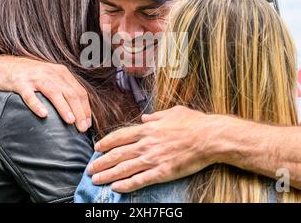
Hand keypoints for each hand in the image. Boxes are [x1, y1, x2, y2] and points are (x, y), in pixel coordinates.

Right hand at [0, 55, 91, 131]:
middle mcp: (51, 73)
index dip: (86, 108)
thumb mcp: (52, 78)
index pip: (79, 91)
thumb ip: (65, 90)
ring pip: (53, 93)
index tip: (88, 124)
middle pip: (70, 93)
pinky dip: (37, 104)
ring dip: (63, 107)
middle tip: (82, 128)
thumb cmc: (32, 76)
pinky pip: (29, 95)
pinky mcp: (20, 83)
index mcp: (62, 73)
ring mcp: (35, 77)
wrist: (4, 66)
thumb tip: (80, 113)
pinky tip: (43, 114)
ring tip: (70, 121)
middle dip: (79, 111)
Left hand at [88, 106, 226, 191]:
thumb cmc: (193, 122)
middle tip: (90, 168)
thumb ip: (156, 116)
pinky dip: (126, 185)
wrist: (210, 137)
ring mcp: (153, 159)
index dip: (106, 142)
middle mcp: (146, 144)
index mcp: (148, 129)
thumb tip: (145, 118)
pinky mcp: (162, 172)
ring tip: (96, 179)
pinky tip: (116, 188)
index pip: (120, 136)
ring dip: (108, 175)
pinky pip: (140, 180)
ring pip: (124, 168)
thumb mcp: (172, 112)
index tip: (96, 147)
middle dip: (101, 162)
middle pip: (117, 154)